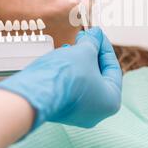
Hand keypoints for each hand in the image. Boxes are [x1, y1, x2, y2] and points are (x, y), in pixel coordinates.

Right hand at [0, 27, 121, 130]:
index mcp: (111, 101)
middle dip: (91, 54)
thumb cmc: (66, 76)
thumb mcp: (85, 52)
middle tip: (84, 37)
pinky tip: (62, 59)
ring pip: (83, 82)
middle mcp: (97, 112)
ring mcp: (78, 114)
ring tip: (71, 46)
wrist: (34, 93)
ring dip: (79, 62)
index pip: (113, 68)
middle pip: (98, 76)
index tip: (97, 34)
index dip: (104, 47)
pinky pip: (70, 89)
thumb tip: (96, 34)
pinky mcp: (61, 111)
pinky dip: (69, 73)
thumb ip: (93, 42)